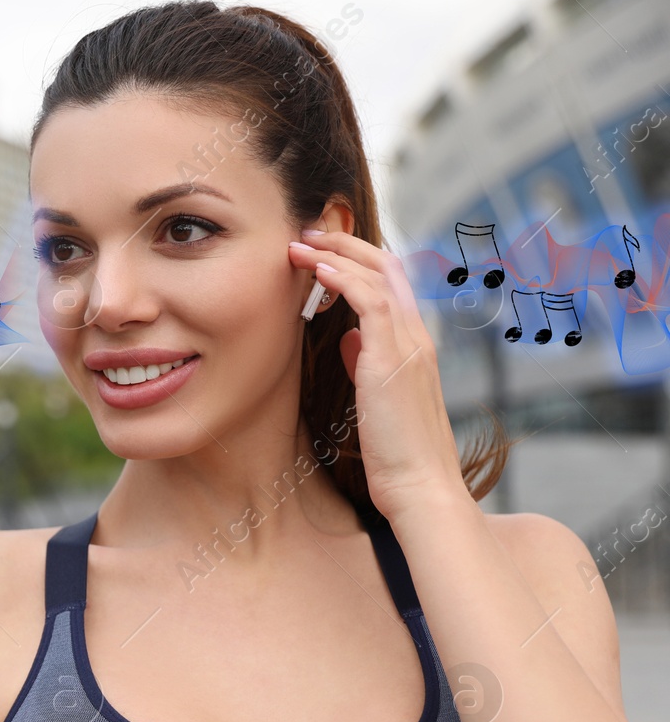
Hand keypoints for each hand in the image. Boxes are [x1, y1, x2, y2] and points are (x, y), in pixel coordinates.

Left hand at [287, 229, 468, 521]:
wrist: (420, 487)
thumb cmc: (396, 452)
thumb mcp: (377, 398)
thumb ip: (366, 362)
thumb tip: (348, 339)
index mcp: (414, 345)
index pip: (391, 284)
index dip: (356, 261)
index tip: (320, 252)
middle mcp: (417, 338)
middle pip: (388, 267)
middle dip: (345, 244)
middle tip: (307, 234)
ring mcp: (409, 346)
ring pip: (378, 276)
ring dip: (336, 254)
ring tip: (301, 243)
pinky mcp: (393, 360)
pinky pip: (370, 303)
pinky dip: (343, 280)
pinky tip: (317, 270)